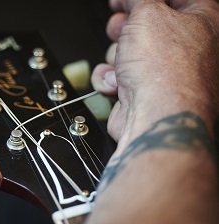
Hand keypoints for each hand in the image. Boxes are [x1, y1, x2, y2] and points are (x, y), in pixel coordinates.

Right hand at [91, 0, 218, 143]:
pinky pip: (120, 76)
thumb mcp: (149, 14)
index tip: (124, 0)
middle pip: (148, 25)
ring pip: (129, 51)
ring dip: (116, 54)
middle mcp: (191, 49)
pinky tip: (117, 81)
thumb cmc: (166, 71)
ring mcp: (167, 73)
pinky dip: (112, 78)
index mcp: (206, 21)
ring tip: (121, 60)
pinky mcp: (145, 92)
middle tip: (121, 28)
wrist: (156, 117)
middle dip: (126, 27)